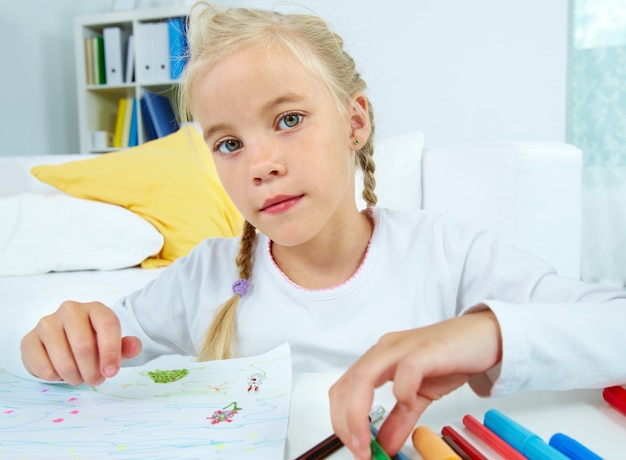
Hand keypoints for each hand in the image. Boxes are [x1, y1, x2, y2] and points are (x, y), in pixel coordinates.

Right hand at [20, 300, 141, 385]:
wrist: (63, 342)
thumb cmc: (93, 342)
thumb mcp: (112, 344)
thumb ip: (126, 346)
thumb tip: (134, 346)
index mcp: (95, 308)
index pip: (107, 325)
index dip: (111, 352)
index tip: (111, 372)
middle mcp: (70, 310)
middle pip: (84, 346)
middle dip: (92, 371)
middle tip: (96, 380)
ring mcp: (47, 323)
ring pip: (64, 360)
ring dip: (75, 377)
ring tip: (80, 377)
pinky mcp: (29, 339)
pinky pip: (44, 368)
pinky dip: (56, 378)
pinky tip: (60, 372)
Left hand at [329, 309, 501, 458]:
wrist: (485, 336)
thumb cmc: (451, 358)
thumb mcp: (419, 396)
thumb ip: (400, 419)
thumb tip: (384, 446)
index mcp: (379, 359)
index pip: (343, 388)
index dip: (341, 419)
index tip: (354, 446)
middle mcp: (384, 350)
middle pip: (347, 384)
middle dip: (345, 422)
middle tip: (360, 451)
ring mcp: (403, 347)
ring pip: (364, 376)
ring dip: (359, 414)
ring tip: (370, 443)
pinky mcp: (426, 349)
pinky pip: (405, 370)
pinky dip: (401, 392)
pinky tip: (409, 404)